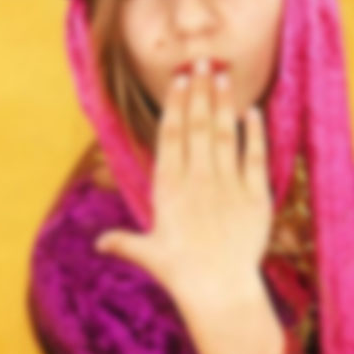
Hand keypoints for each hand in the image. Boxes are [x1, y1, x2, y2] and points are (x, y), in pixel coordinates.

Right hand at [93, 57, 273, 313]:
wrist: (220, 293)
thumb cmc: (181, 274)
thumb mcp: (148, 254)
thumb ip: (124, 242)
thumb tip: (99, 243)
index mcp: (169, 187)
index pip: (171, 135)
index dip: (175, 103)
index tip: (179, 79)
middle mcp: (197, 180)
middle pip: (196, 125)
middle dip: (198, 90)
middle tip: (202, 60)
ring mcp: (227, 186)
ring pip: (223, 134)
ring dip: (222, 102)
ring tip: (223, 74)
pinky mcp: (255, 196)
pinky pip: (255, 157)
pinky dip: (254, 133)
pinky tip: (252, 111)